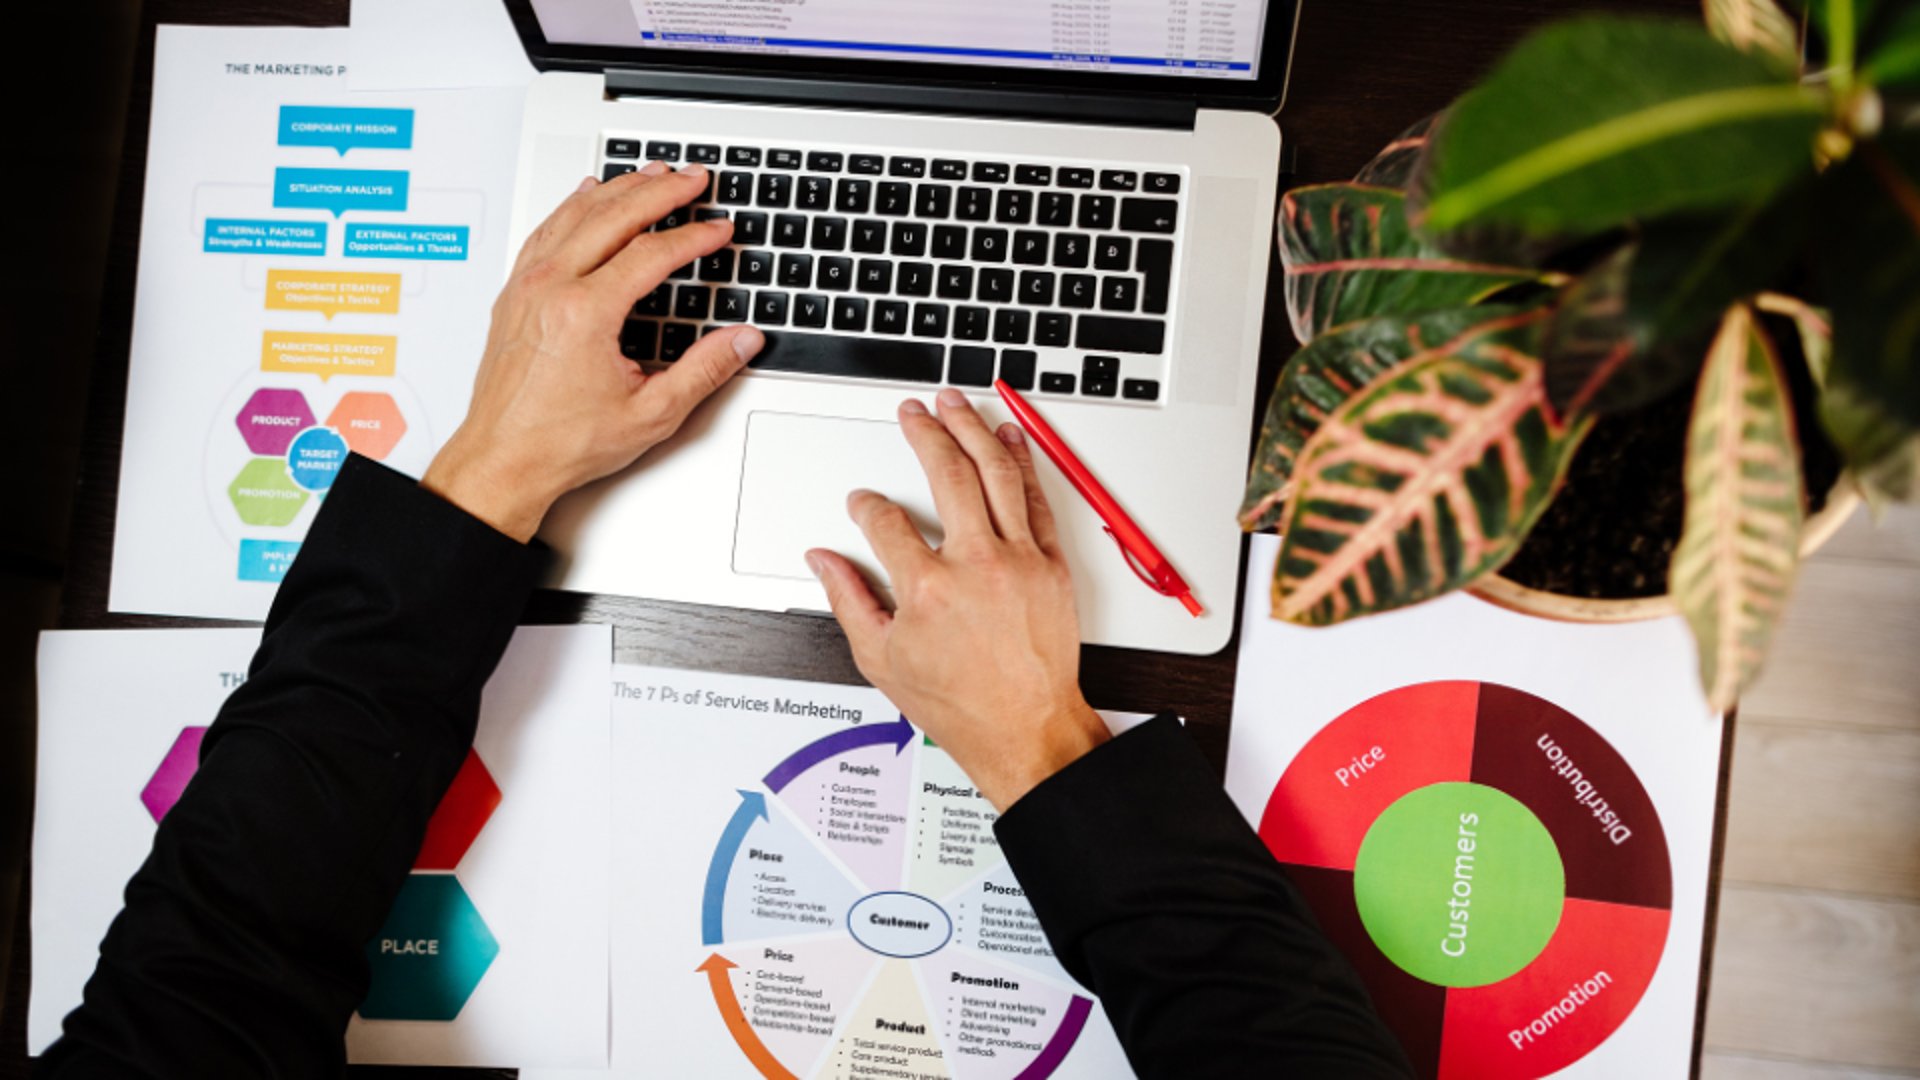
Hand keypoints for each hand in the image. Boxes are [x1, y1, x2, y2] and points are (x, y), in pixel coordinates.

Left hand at [423, 162, 763, 540]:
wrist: (502, 460)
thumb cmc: (559, 442)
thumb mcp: (650, 414)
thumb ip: (703, 371)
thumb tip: (740, 341)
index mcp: (584, 313)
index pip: (651, 253)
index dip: (693, 237)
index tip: (718, 230)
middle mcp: (550, 288)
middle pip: (613, 215)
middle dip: (660, 190)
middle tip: (693, 179)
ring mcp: (526, 286)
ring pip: (576, 214)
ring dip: (619, 188)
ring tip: (652, 174)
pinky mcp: (514, 294)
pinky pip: (546, 230)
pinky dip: (573, 205)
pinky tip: (586, 195)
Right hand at [807, 389, 1109, 810]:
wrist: (1027, 729)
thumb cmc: (962, 704)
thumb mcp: (882, 660)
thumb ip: (848, 600)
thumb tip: (824, 560)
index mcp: (926, 589)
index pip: (885, 521)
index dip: (866, 505)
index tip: (862, 502)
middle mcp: (975, 565)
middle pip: (946, 474)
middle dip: (924, 433)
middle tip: (913, 412)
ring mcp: (1018, 560)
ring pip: (995, 473)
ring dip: (972, 430)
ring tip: (955, 404)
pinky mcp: (1051, 564)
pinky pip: (1036, 499)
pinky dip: (1021, 463)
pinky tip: (1008, 438)